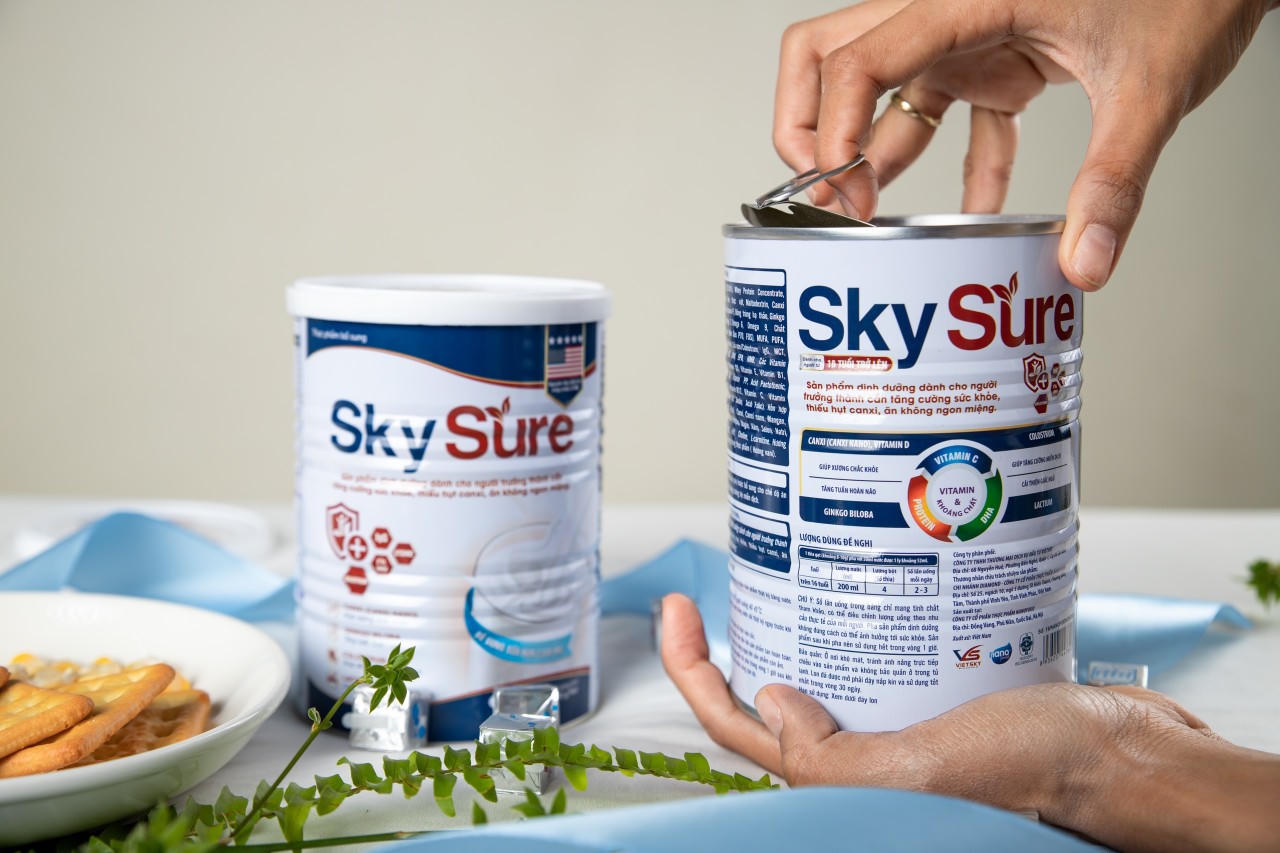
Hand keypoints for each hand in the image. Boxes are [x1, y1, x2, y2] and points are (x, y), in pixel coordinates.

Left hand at [660, 593, 1279, 851]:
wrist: (1131, 755)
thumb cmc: (1043, 772)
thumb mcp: (923, 768)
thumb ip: (830, 757)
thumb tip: (771, 704)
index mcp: (844, 782)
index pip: (738, 730)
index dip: (693, 671)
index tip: (678, 609)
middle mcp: (865, 758)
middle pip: (770, 702)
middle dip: (738, 642)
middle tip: (729, 577)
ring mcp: (900, 728)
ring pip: (825, 676)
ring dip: (799, 625)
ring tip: (786, 565)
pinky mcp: (938, 702)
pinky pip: (879, 661)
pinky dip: (860, 622)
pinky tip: (864, 581)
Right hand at [774, 0, 1274, 288]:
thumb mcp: (1151, 86)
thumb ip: (1113, 178)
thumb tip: (1081, 259)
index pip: (859, 57)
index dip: (829, 126)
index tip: (840, 191)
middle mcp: (953, 11)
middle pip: (830, 52)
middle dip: (807, 125)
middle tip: (824, 191)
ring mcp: (969, 33)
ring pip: (876, 85)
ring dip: (868, 152)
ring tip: (874, 216)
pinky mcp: (996, 55)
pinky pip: (946, 112)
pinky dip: (950, 165)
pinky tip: (970, 215)